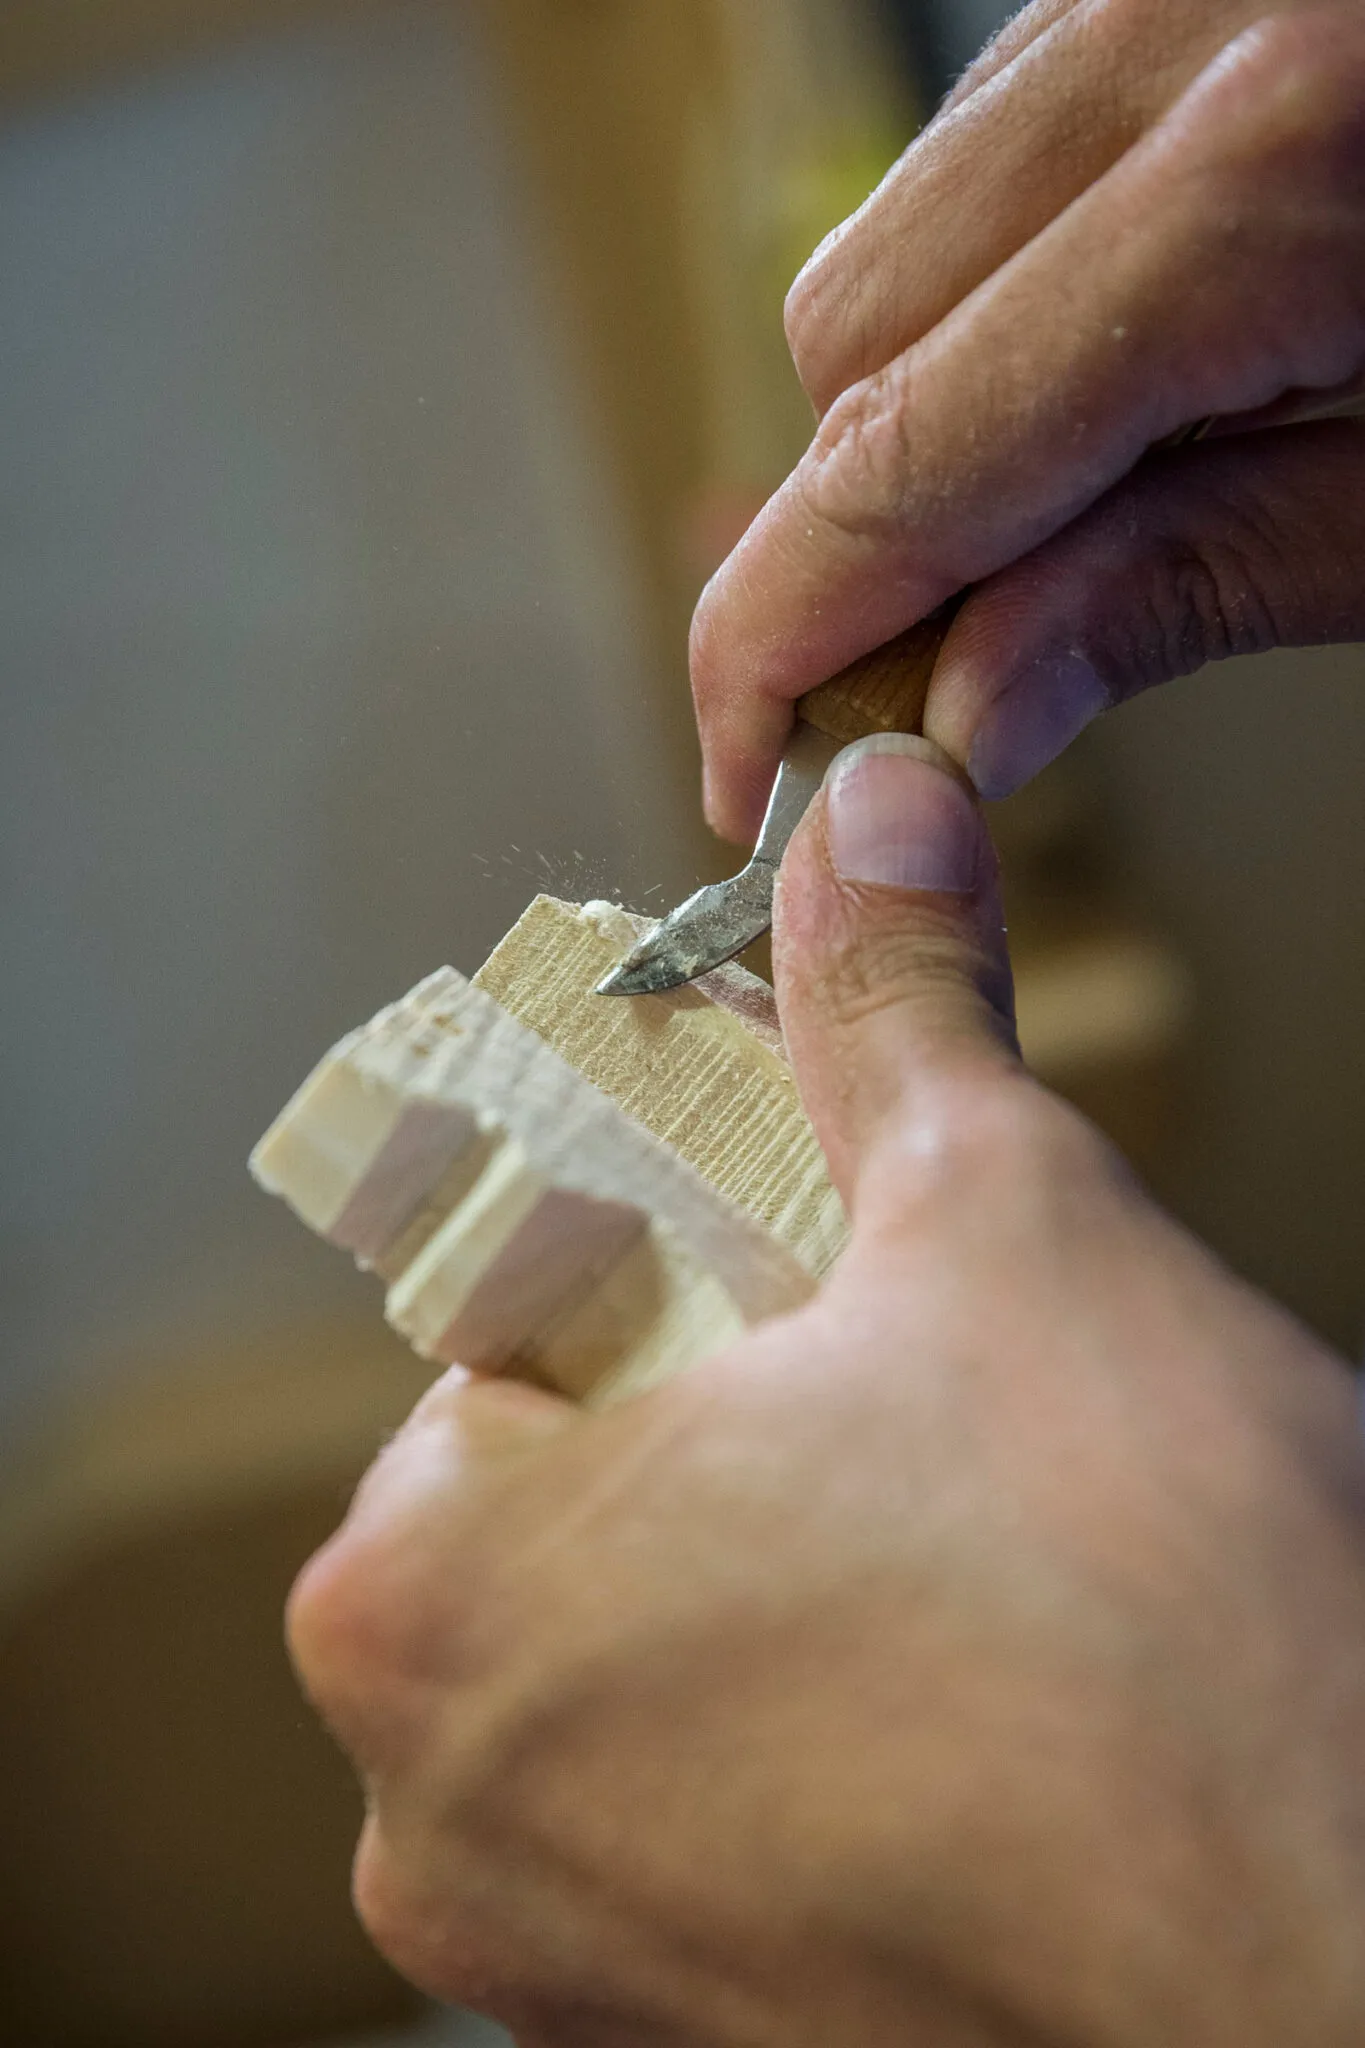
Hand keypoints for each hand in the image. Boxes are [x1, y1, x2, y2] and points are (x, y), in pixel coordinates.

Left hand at [288, 740, 1364, 2047]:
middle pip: (576, 1488)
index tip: (804, 1248)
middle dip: (732, 1407)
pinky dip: (812, 1717)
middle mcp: (435, 1801)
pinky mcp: (691, 2034)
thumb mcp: (1000, 1226)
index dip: (682, 1239)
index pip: (514, 1315)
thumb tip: (868, 821)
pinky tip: (963, 1688)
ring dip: (781, 1561)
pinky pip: (719, 1797)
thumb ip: (890, 1006)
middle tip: (904, 1386)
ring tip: (958, 1541)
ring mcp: (557, 1949)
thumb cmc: (1158, 1637)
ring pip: (652, 1647)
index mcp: (421, 1583)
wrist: (1343, 1977)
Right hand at [691, 0, 1364, 840]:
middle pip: (853, 345)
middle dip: (851, 547)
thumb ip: (1192, 585)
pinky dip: (983, 324)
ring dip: (916, 435)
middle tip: (927, 697)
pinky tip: (1092, 407)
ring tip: (1048, 545)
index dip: (780, 641)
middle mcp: (1169, 29)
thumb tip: (967, 712)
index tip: (749, 774)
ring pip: (892, 255)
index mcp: (1272, 173)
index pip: (902, 454)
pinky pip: (978, 175)